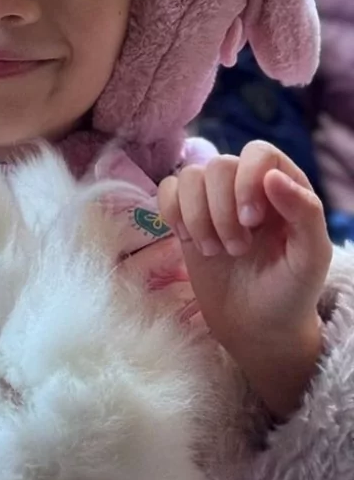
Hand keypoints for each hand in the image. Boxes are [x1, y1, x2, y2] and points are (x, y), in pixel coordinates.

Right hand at [157, 143, 331, 418]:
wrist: (256, 326)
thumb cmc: (290, 292)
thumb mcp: (311, 258)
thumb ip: (305, 213)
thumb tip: (273, 177)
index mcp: (285, 187)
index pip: (259, 153)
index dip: (247, 180)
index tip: (251, 222)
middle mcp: (248, 186)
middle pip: (218, 165)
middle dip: (221, 211)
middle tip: (236, 249)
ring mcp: (215, 200)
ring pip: (190, 176)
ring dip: (197, 217)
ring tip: (215, 252)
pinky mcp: (187, 216)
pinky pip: (168, 190)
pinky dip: (173, 213)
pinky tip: (189, 240)